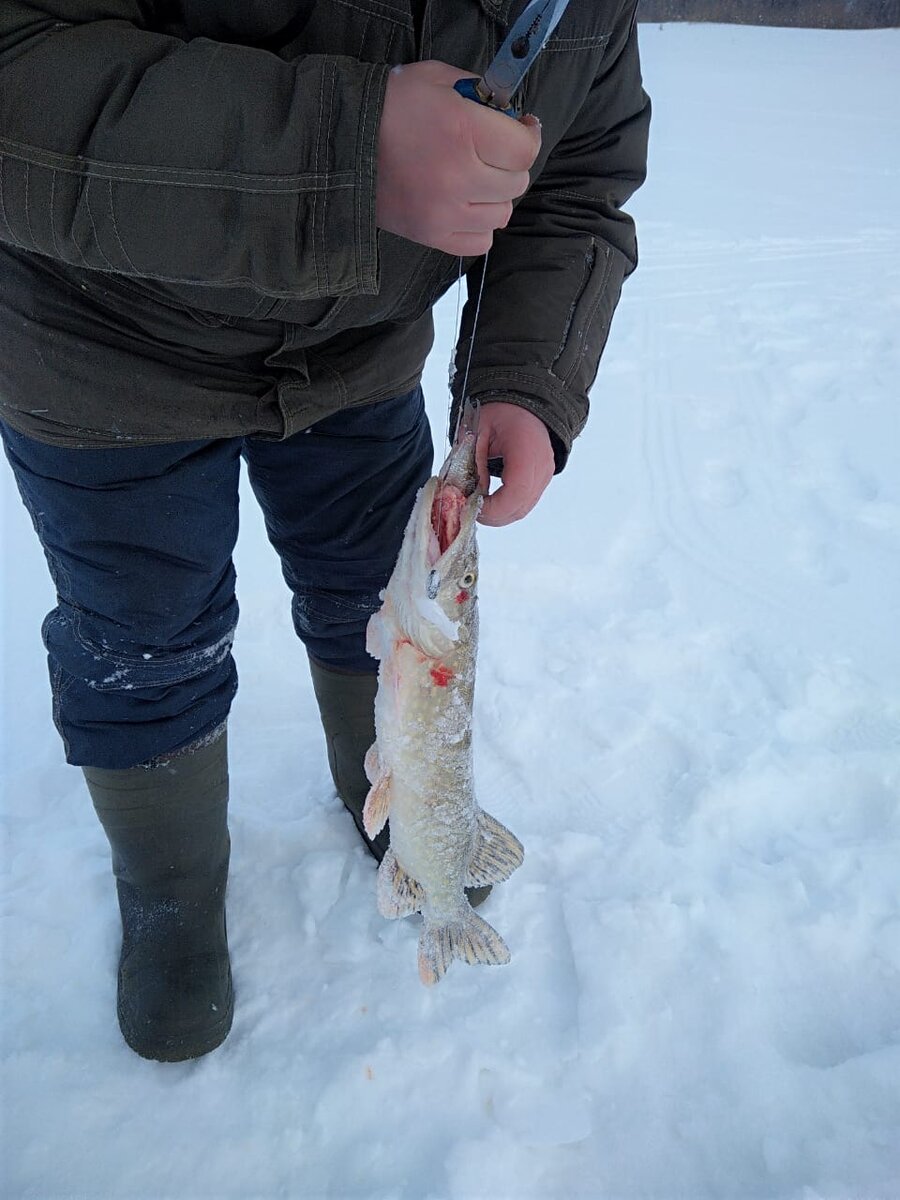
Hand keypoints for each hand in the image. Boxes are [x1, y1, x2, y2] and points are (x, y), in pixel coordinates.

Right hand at [375, 61, 540, 256]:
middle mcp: (458, 176)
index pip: (524, 149)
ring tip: (476, 180)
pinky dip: (479, 227)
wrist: (341, 141)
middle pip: (516, 183)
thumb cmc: (390, 106)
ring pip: (501, 215)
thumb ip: (479, 92)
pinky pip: (479, 242)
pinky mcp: (431, 235)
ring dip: (496, 197)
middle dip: (510, 164)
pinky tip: (466, 207)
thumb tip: (509, 114)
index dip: (529, 136)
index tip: (522, 129)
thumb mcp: (437, 79)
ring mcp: (445, 212)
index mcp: (463, 131)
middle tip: (494, 153)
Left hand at [472, 403, 554, 525]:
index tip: (471, 506)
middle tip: (469, 508)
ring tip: (478, 503)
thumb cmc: (501, 411)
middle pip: (520, 506)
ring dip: (499, 514)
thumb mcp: (477, 432)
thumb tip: (467, 494)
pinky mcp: (542, 479)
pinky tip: (490, 499)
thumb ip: (473, 463)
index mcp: (527, 448)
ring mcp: (545, 474)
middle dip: (492, 515)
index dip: (493, 507)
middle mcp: (542, 465)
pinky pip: (525, 502)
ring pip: (522, 509)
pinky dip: (506, 506)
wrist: (523, 402)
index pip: (516, 491)